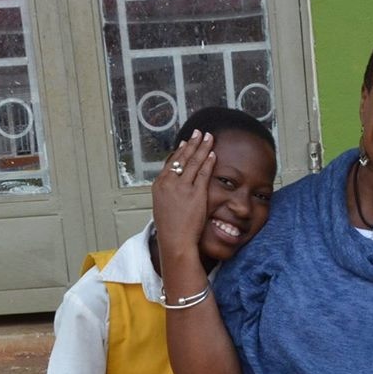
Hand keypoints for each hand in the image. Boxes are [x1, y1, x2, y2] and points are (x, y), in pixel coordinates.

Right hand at [151, 130, 216, 253]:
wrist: (174, 240)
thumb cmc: (170, 228)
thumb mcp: (163, 206)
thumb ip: (168, 194)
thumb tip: (173, 189)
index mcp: (160, 185)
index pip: (171, 162)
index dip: (180, 151)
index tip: (186, 143)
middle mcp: (169, 183)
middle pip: (183, 158)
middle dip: (192, 143)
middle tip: (199, 133)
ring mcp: (183, 187)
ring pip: (194, 162)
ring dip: (202, 147)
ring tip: (209, 137)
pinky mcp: (196, 193)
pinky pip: (204, 173)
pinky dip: (209, 162)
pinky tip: (213, 153)